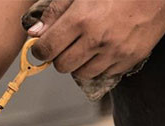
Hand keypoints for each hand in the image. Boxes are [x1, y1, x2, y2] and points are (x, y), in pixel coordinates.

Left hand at [27, 0, 164, 78]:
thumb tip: (34, 34)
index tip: (41, 47)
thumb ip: (55, 12)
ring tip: (86, 47)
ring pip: (82, 74)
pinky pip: (104, 74)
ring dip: (79, 63)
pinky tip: (103, 50)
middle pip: (62, 66)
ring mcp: (115, 52)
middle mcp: (96, 39)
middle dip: (59, 57)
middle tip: (66, 46)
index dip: (39, 51)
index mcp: (81, 19)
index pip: (47, 49)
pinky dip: (99, 66)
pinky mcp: (130, 59)